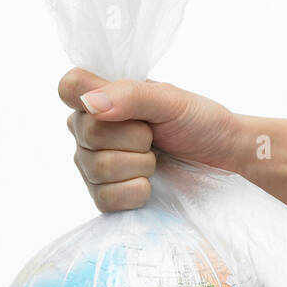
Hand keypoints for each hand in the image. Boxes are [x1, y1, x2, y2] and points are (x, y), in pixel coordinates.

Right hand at [58, 67, 239, 211]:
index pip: (69, 87)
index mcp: (99, 97)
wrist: (218, 157)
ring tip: (155, 160)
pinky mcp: (104, 197)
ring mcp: (92, 166)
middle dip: (134, 139)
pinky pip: (104, 199)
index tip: (123, 108)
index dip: (89, 98)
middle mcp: (88, 130)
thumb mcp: (169, 99)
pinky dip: (136, 192)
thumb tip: (92, 104)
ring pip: (97, 169)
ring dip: (139, 166)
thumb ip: (130, 95)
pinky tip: (149, 184)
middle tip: (153, 137)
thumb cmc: (195, 120)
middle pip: (89, 134)